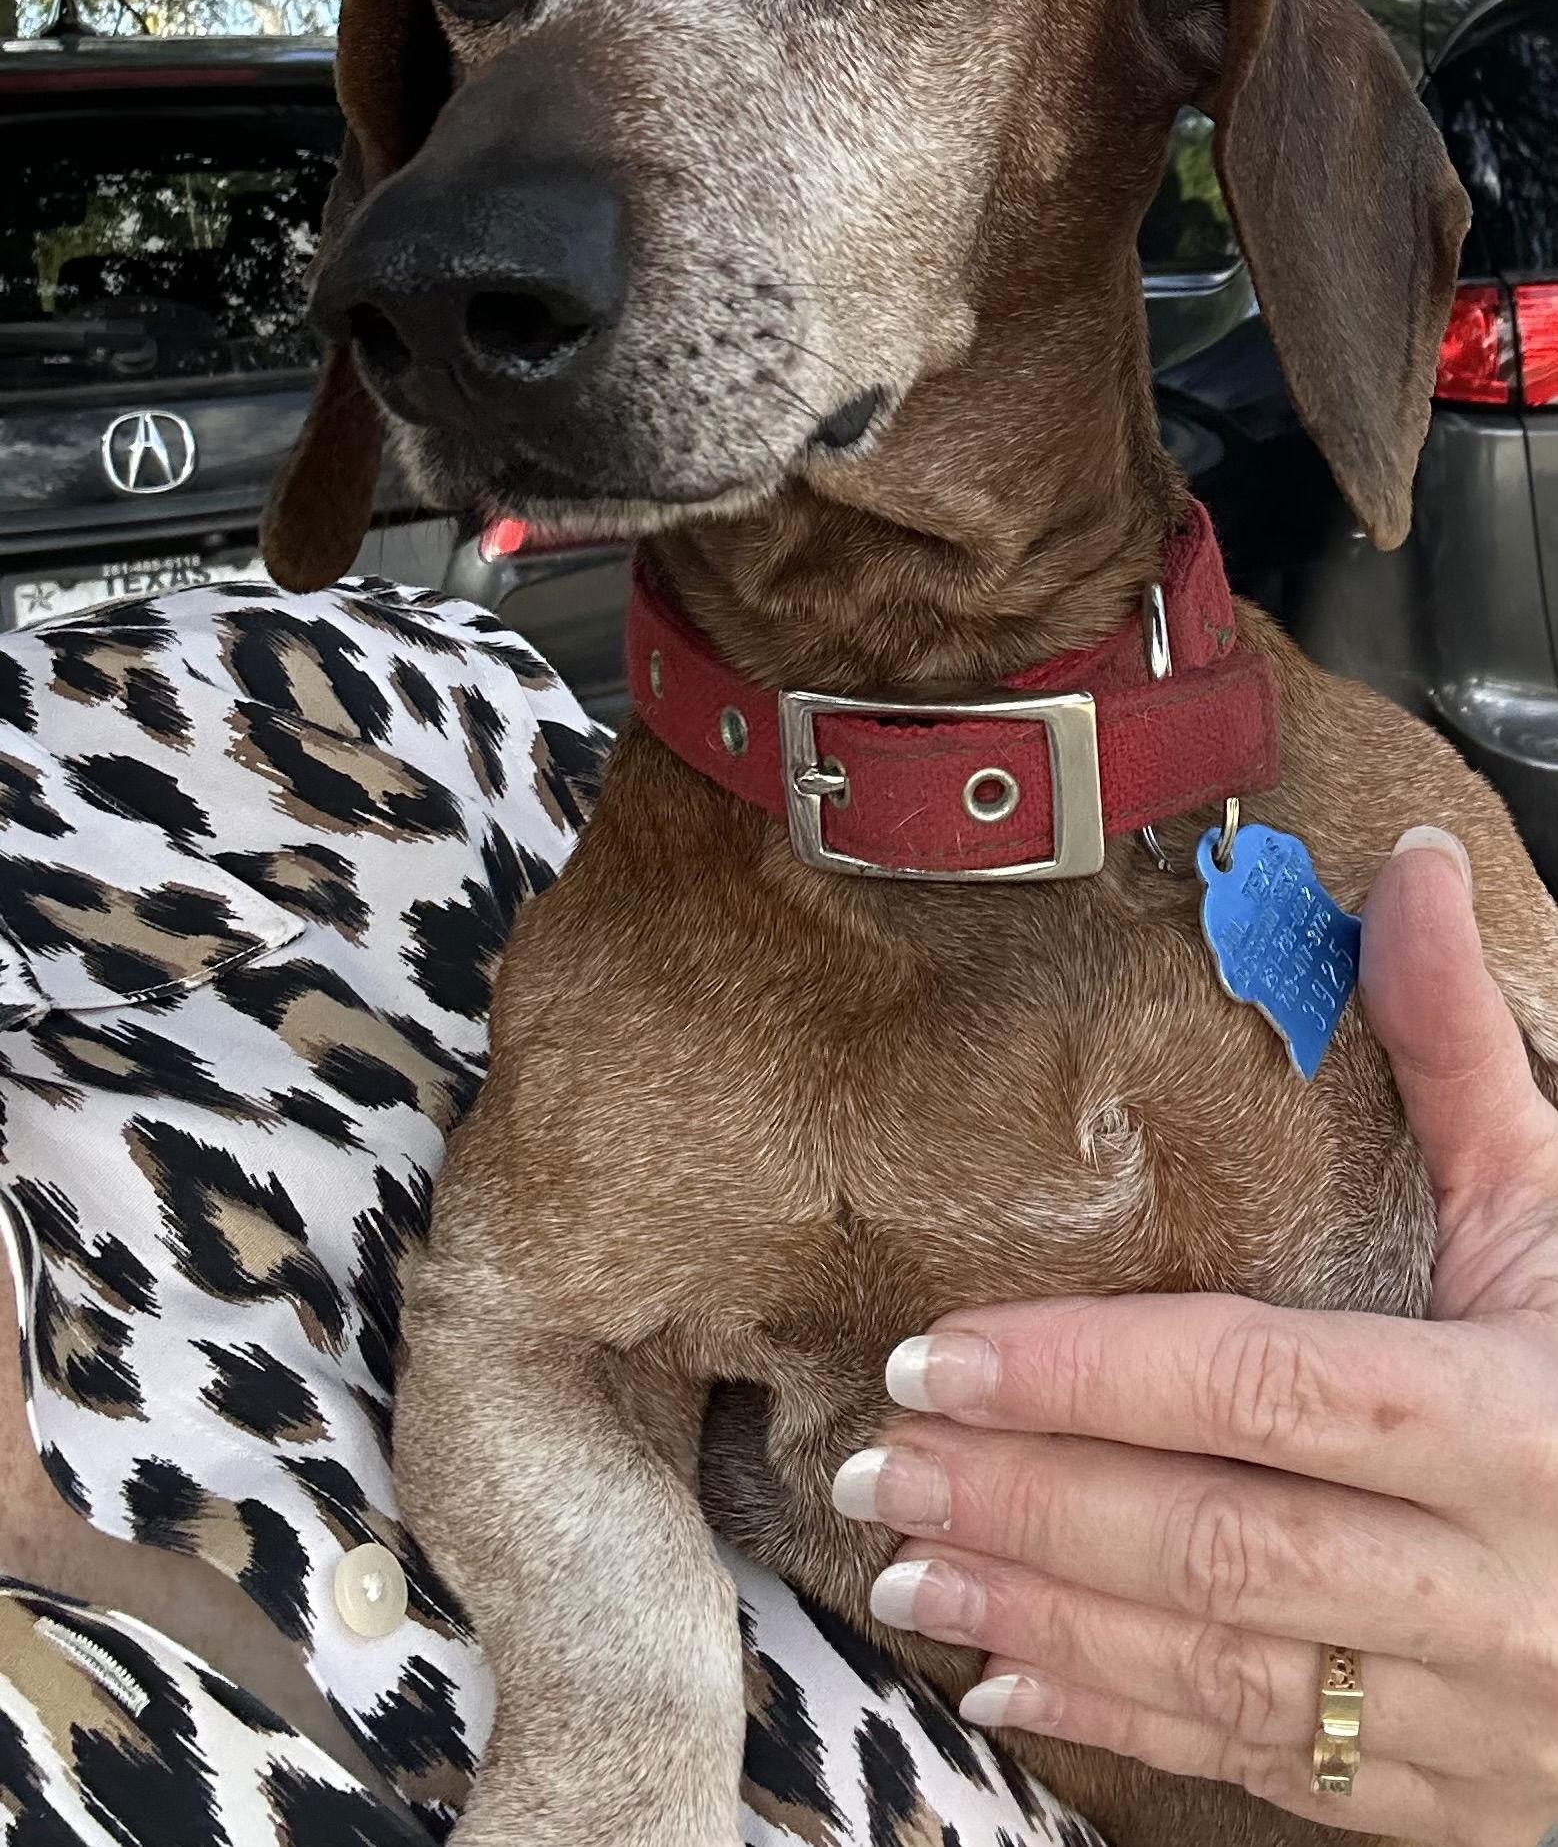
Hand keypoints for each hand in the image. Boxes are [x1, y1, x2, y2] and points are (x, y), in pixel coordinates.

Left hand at [832, 828, 1557, 1845]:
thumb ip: (1467, 1055)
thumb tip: (1416, 869)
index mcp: (1511, 1420)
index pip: (1264, 1390)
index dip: (1088, 1374)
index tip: (938, 1356)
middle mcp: (1491, 1581)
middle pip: (1216, 1541)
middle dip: (1027, 1501)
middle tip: (875, 1461)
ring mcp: (1474, 1708)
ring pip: (1221, 1674)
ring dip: (1043, 1618)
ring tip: (901, 1562)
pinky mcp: (1452, 1795)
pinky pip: (1267, 1766)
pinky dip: (1123, 1725)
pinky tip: (1007, 1680)